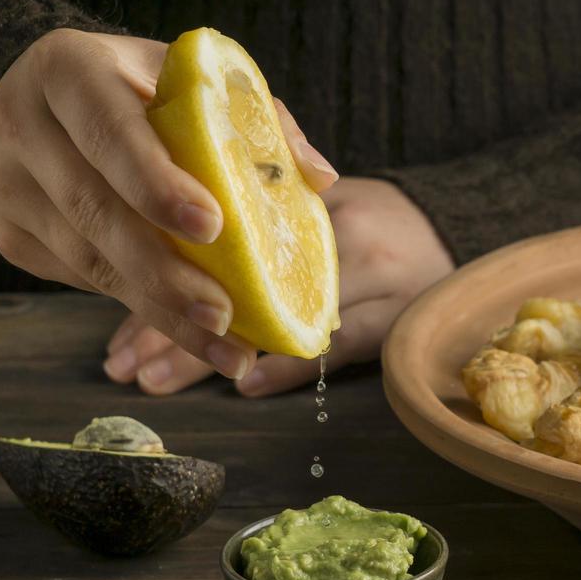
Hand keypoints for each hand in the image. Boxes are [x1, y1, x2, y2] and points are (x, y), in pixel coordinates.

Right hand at [0, 28, 264, 380]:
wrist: (64, 99)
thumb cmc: (152, 88)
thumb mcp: (202, 82)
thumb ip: (260, 121)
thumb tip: (319, 180)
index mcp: (67, 68)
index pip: (110, 131)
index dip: (157, 182)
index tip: (212, 227)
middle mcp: (21, 124)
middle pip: (94, 209)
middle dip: (165, 271)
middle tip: (224, 314)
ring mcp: (5, 182)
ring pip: (87, 258)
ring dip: (160, 310)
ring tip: (224, 347)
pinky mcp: (10, 232)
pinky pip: (80, 279)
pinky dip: (138, 306)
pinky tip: (189, 330)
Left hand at [103, 174, 453, 395]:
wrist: (459, 228)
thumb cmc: (373, 216)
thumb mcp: (319, 196)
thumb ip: (260, 210)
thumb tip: (162, 247)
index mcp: (313, 195)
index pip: (228, 231)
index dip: (166, 268)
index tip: (121, 296)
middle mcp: (343, 235)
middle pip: (243, 280)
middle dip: (172, 322)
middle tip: (122, 364)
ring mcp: (376, 278)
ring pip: (278, 318)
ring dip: (211, 352)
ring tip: (154, 381)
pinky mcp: (400, 318)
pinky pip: (338, 347)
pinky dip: (289, 368)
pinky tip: (245, 384)